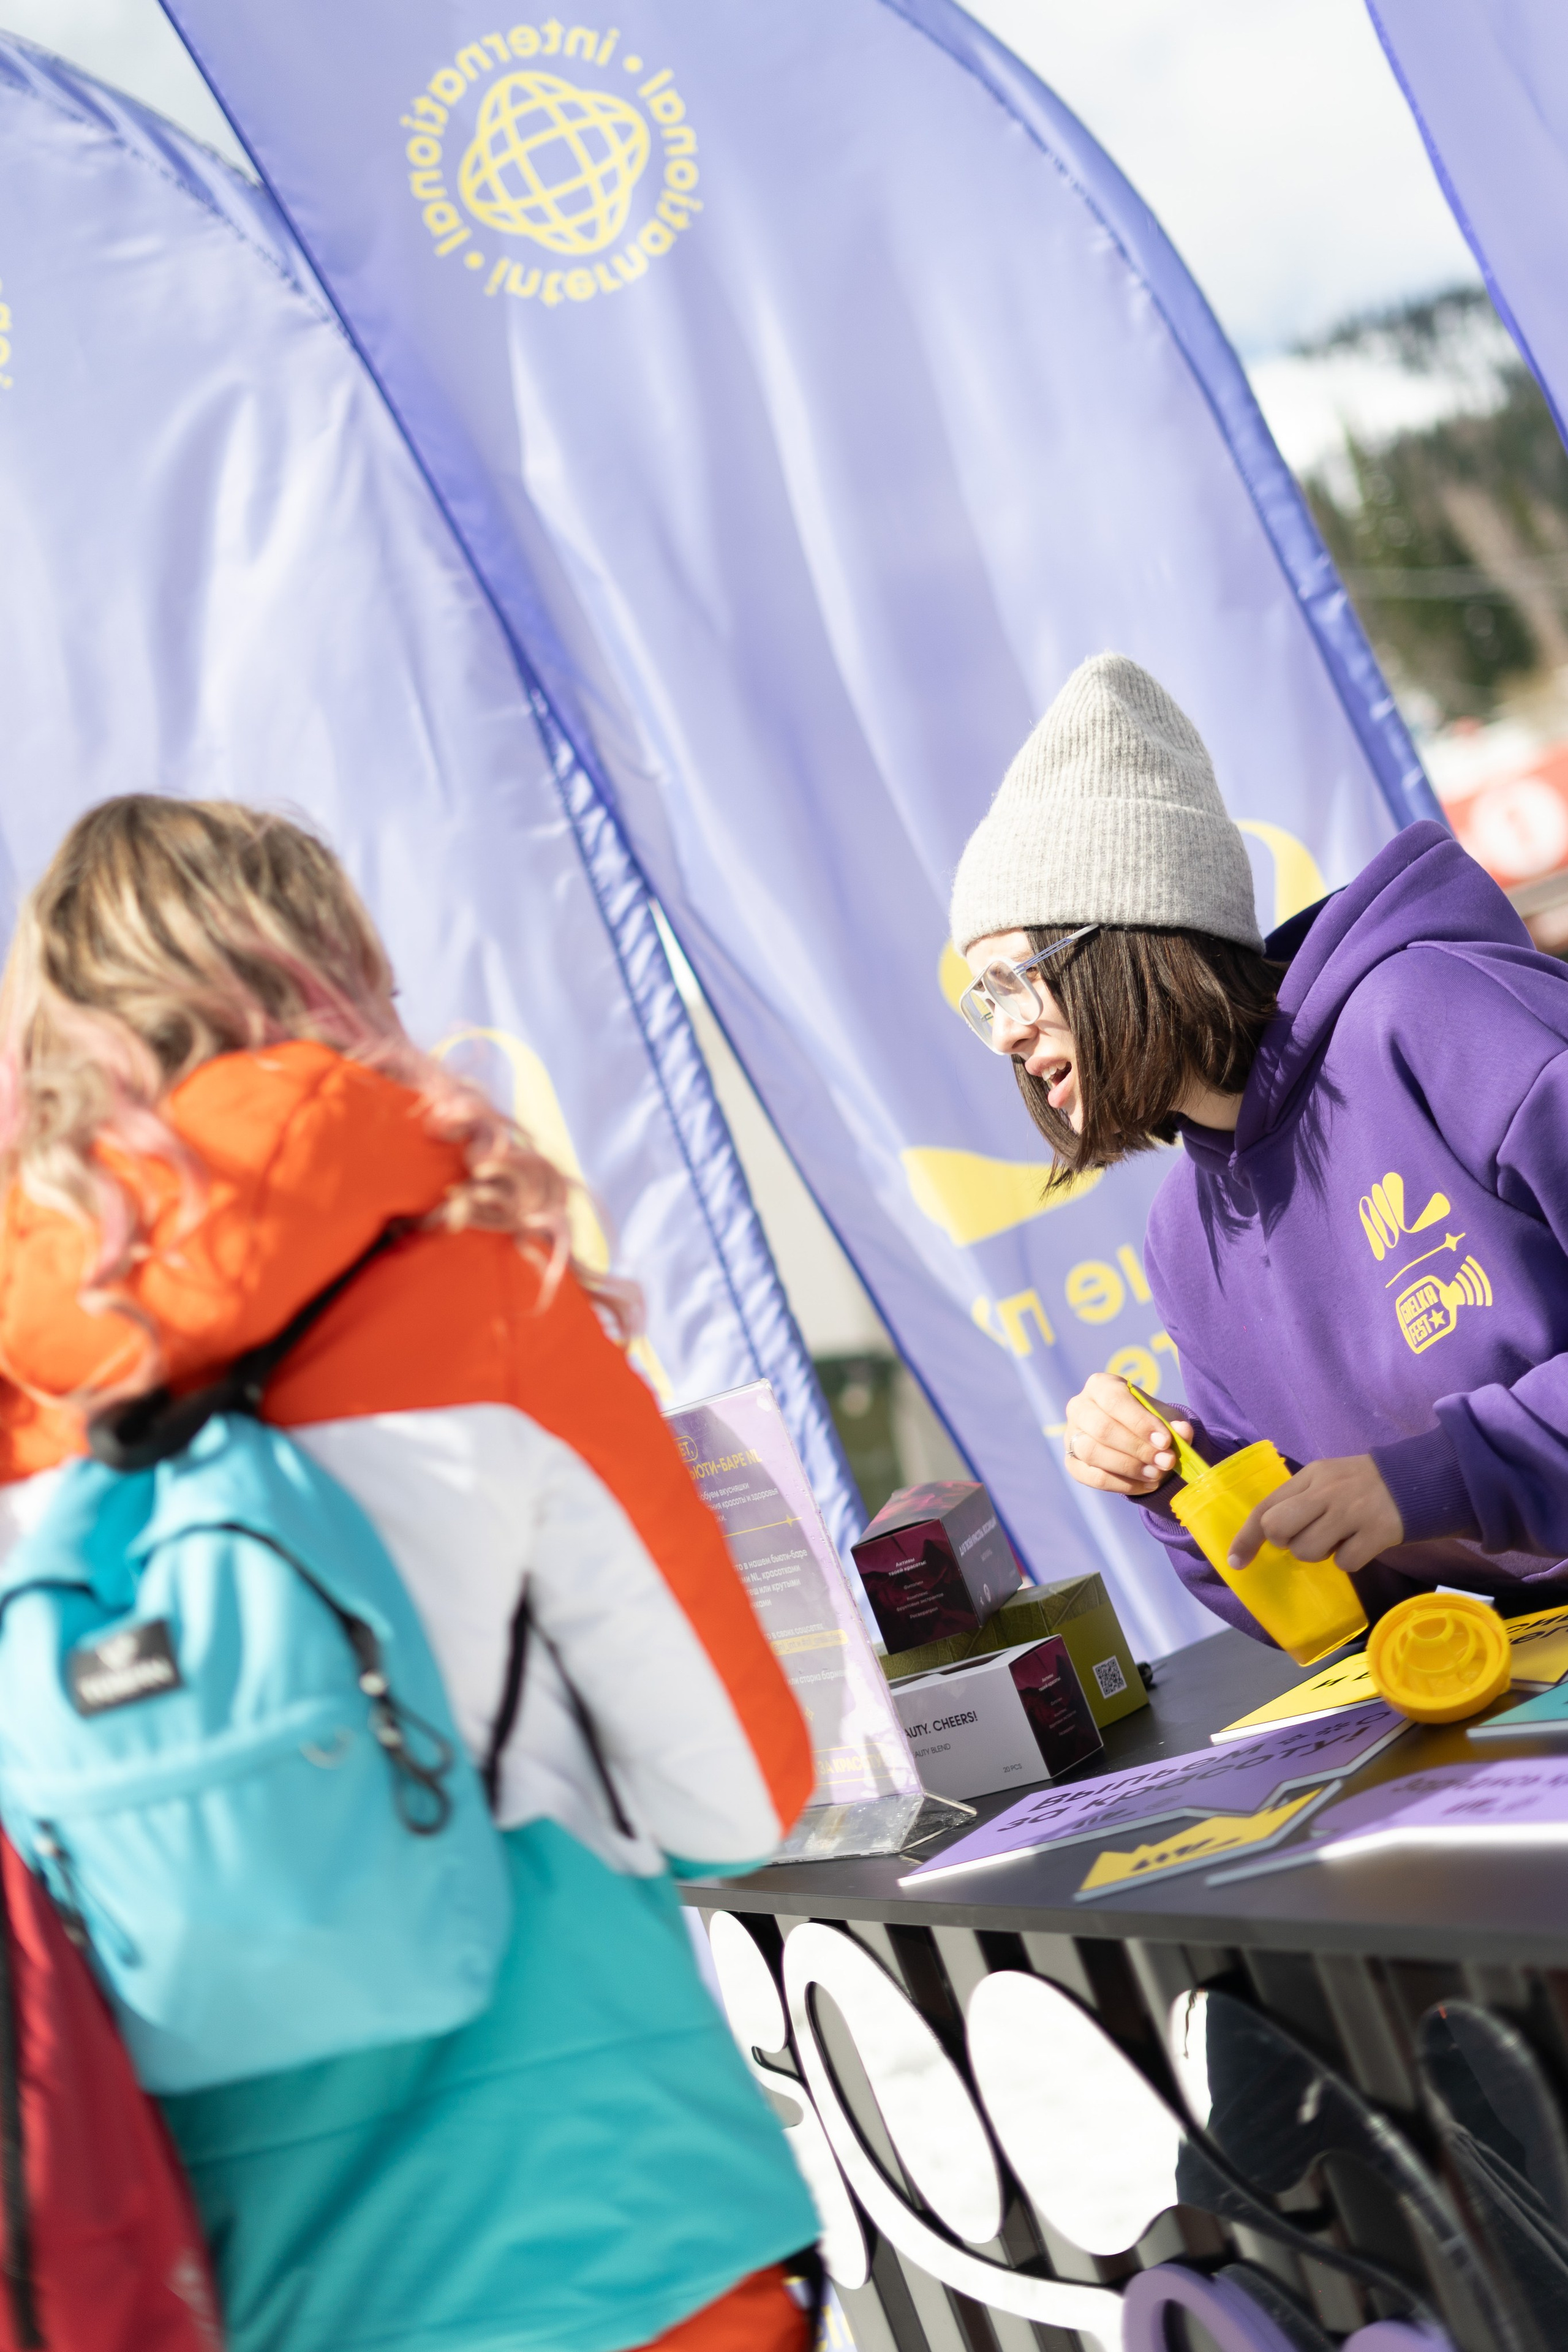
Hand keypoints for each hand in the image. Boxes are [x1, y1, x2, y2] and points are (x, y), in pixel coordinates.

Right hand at [1063, 1373, 1191, 1494]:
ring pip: (1093, 1453)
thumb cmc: (1146, 1420)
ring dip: (1130, 1467)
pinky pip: (1093, 1477)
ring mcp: (1071, 1436)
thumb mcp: (1164, 1416)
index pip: (1115, 1401)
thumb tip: (1183, 1432)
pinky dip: (1123, 1484)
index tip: (1165, 1441)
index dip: (1140, 1423)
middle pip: (1102, 1429)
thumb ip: (1175, 1422)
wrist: (1131, 1436)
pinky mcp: (1072, 1463)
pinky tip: (1146, 1485)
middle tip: (1166, 1461)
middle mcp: (1079, 1407)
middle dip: (1138, 1448)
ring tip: (1157, 1474)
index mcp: (1100, 1385)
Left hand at [1230, 1455, 1402, 1576]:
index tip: (1236, 1561)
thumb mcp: (1326, 1478)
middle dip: (1285, 1543)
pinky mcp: (1376, 1532)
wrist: (1416, 1480)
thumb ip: (1299, 1499)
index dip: (1246, 1537)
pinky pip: (1344, 1563)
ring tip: (1338, 1538)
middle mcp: (1326, 1492)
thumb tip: (1269, 1532)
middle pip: (1278, 1529)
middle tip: (1304, 1538)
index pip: (1266, 1507)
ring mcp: (1351, 1512)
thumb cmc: (1361, 1484)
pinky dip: (1349, 1560)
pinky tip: (1360, 1544)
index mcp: (1310, 1476)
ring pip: (1307, 1551)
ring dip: (1319, 1554)